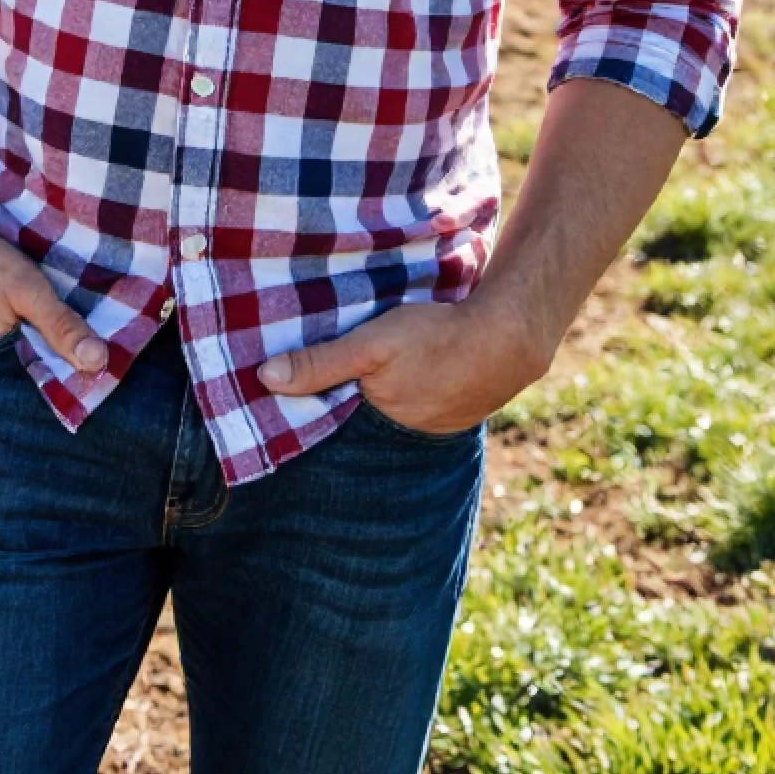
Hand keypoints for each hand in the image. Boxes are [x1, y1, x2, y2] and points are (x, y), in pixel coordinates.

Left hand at [257, 292, 548, 435]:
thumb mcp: (373, 344)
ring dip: (376, 398)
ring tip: (364, 375)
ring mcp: (429, 425)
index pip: (328, 423)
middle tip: (318, 380)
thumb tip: (265, 378)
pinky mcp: (451, 410)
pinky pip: (417, 405)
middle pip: (357, 420)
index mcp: (375, 421)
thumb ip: (322, 362)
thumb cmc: (437, 338)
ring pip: (388, 413)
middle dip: (340, 405)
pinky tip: (408, 372)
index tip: (276, 395)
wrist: (509, 338)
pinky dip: (407, 391)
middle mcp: (400, 435)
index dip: (307, 409)